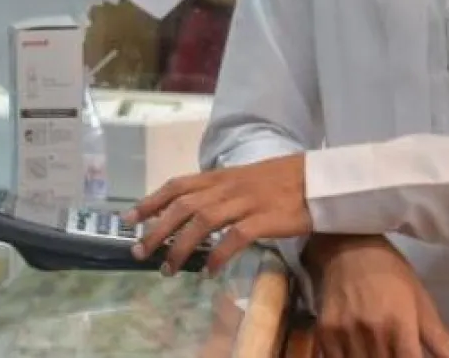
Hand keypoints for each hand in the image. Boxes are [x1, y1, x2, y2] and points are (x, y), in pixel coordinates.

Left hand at [125, 154, 310, 275]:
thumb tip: (192, 209)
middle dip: (157, 229)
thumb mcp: (243, 179)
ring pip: (203, 221)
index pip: (177, 185)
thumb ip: (218, 191)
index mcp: (220, 176)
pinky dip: (219, 254)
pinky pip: (236, 237)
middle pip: (183, 205)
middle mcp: (228, 186)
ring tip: (169, 269)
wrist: (320, 178)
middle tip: (139, 251)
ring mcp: (246, 201)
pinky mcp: (266, 218)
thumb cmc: (281, 181)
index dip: (150, 201)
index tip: (128, 218)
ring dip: (181, 246)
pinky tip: (210, 272)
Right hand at [305, 235, 448, 357]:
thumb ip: (440, 339)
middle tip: (394, 352)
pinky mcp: (324, 332)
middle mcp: (371, 332)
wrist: (348, 248)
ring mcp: (344, 333)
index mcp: (399, 325)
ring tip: (378, 350)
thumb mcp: (421, 302)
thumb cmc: (392, 273)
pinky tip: (359, 351)